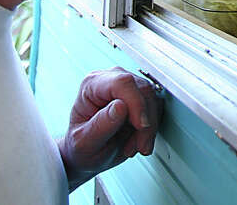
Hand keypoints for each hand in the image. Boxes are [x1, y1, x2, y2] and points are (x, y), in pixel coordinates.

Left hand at [58, 69, 161, 190]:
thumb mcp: (85, 143)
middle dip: (146, 122)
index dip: (136, 103)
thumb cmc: (80, 147)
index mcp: (92, 85)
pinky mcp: (139, 99)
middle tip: (138, 145)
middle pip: (142, 90)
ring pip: (153, 100)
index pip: (122, 82)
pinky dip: (151, 129)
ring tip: (133, 146)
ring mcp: (127, 89)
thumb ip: (101, 124)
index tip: (141, 126)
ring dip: (149, 128)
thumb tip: (121, 106)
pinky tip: (137, 142)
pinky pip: (156, 109)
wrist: (87, 154)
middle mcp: (111, 81)